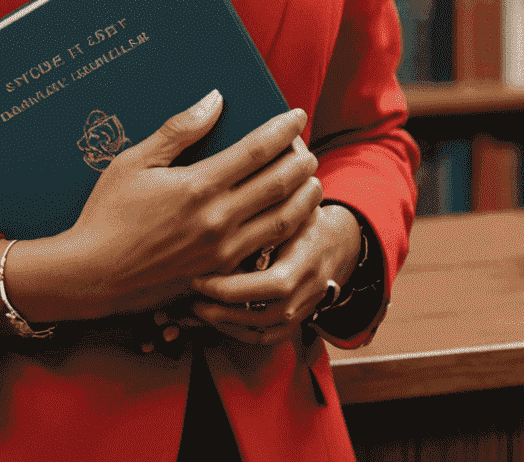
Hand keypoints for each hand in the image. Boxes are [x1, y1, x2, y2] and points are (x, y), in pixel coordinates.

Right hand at [0, 90, 320, 327]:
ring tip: (312, 184)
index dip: (281, 130)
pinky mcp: (220, 276)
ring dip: (303, 200)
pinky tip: (289, 224)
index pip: (255, 151)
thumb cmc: (108, 214)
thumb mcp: (135, 161)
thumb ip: (179, 130)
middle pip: (278, 186)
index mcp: (198, 186)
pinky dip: (285, 234)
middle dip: (301, 163)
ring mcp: (222, 252)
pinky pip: (264, 252)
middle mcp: (218, 220)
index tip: (297, 115)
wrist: (93, 275)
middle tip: (310, 149)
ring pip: (281, 223)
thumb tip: (214, 100)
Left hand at [181, 202, 361, 347]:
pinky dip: (237, 334)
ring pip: (260, 331)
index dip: (233, 286)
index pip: (272, 285)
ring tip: (193, 308)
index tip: (198, 276)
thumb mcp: (292, 203)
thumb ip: (268, 204)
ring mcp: (302, 311)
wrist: (335, 242)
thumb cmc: (304, 214)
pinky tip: (213, 321)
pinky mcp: (295, 322)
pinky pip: (265, 338)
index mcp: (306, 260)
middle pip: (262, 315)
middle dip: (220, 309)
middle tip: (189, 295)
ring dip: (224, 324)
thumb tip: (230, 185)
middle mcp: (307, 291)